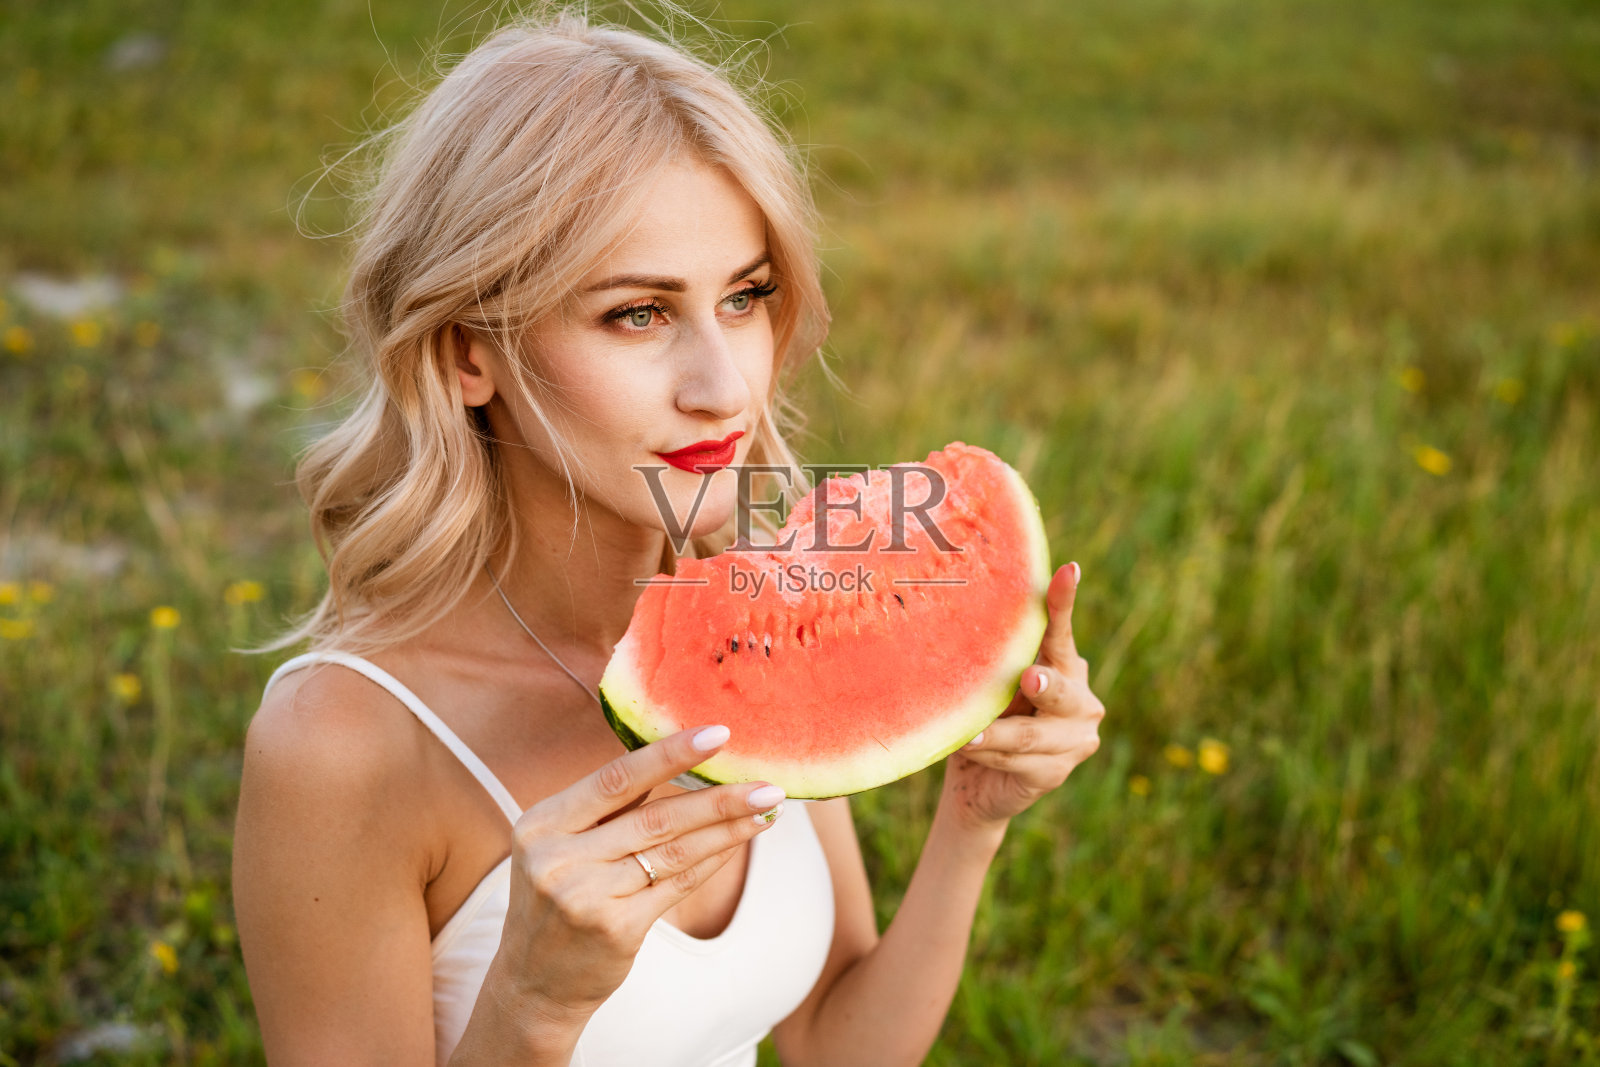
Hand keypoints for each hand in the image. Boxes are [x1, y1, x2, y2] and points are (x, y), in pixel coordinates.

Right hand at [489, 726, 784, 1020]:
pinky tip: (739, 843)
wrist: (533, 983)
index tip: (718, 734)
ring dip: (727, 828)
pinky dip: (713, 860)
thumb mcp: (558, 845)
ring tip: (766, 810)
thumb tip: (676, 757)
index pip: (616, 779)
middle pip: (656, 817)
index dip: (670, 753)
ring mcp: (587, 897)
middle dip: (719, 798)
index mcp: (541, 824)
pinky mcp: (616, 929)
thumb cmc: (557, 898)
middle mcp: (558, 859)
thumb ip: (605, 808)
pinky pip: (678, 885)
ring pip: (675, 851)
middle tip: (767, 783)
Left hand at [939, 562, 1105, 829]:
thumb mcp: (990, 685)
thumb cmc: (985, 718)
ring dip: (997, 733)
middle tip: (1030, 678)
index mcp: (1065, 667)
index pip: (1061, 632)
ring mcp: (1075, 741)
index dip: (1064, 602)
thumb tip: (967, 625)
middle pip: (1061, 689)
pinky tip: (968, 749)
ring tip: (971, 734)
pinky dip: (990, 754)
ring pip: (1031, 734)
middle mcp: (1081, 702)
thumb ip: (995, 663)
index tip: (1069, 570)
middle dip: (1046, 685)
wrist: (979, 782)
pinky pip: (1019, 762)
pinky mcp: (1055, 774)